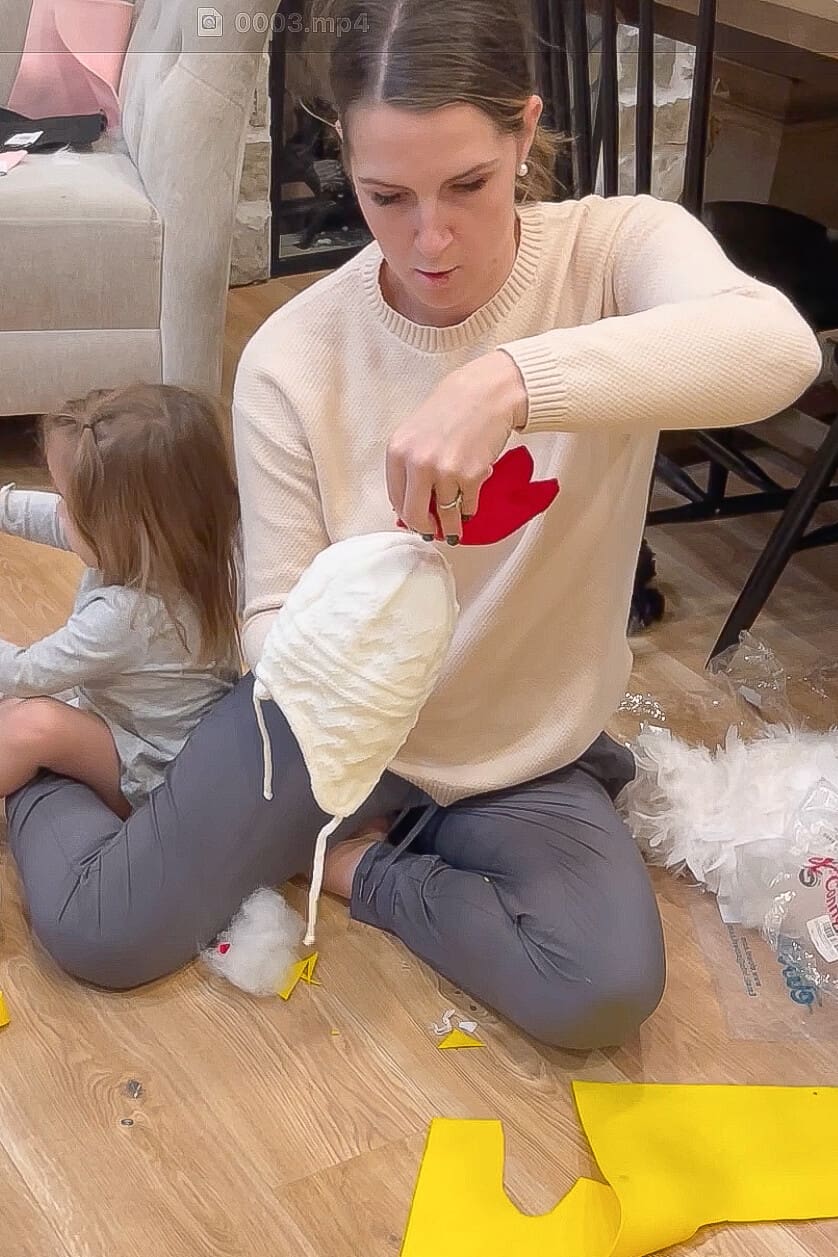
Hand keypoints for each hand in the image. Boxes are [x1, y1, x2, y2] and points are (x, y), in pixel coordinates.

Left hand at [386, 351, 527, 542]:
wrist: (488, 393)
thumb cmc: (454, 408)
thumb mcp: (418, 433)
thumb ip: (410, 465)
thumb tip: (412, 501)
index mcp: (398, 451)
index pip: (395, 498)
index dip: (407, 514)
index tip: (415, 520)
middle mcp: (417, 463)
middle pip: (415, 514)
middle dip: (424, 528)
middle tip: (432, 532)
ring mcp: (444, 472)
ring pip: (444, 516)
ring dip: (450, 527)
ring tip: (453, 532)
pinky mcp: (471, 477)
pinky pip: (466, 507)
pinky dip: (468, 511)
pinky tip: (468, 508)